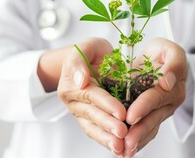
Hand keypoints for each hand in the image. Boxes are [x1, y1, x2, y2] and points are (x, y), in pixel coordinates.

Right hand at [57, 38, 127, 155]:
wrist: (90, 60)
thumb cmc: (90, 52)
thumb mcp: (87, 47)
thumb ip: (79, 62)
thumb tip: (80, 80)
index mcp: (71, 84)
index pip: (91, 95)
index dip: (107, 104)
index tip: (121, 113)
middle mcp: (74, 101)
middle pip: (92, 115)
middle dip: (108, 125)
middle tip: (123, 133)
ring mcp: (81, 112)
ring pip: (93, 128)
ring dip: (106, 139)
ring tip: (121, 148)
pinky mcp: (89, 120)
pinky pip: (97, 132)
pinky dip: (107, 141)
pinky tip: (120, 149)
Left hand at [122, 38, 187, 156]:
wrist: (161, 62)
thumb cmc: (163, 54)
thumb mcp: (170, 49)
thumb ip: (174, 62)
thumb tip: (167, 81)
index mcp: (172, 85)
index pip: (156, 97)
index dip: (143, 107)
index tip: (130, 116)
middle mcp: (168, 102)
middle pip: (153, 118)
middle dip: (138, 131)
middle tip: (126, 142)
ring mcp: (161, 112)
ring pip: (149, 129)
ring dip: (136, 141)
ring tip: (123, 151)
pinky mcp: (152, 117)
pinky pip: (146, 132)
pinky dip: (136, 142)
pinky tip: (124, 151)